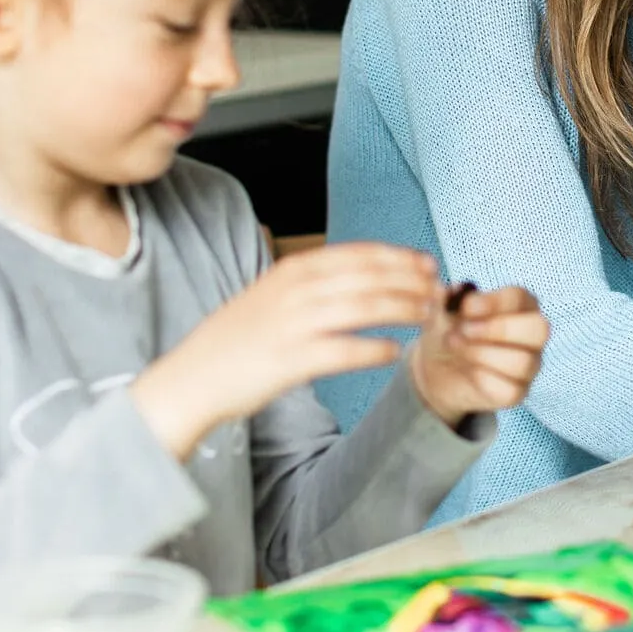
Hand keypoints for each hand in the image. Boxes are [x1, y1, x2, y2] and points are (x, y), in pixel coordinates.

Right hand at [131, 243, 439, 458]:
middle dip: (411, 282)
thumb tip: (362, 276)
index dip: (399, 257)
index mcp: (293, 270)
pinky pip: (347, 351)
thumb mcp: (272, 294)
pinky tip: (394, 353)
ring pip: (366, 308)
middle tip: (439, 292)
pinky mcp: (292, 360)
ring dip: (403, 310)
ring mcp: (294, 324)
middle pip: (370, 277)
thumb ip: (313, 283)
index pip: (359, 254)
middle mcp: (296, 290)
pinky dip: (376, 350)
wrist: (193, 377)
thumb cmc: (238, 339)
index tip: (427, 263)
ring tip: (426, 318)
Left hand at [408, 286, 549, 428]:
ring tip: (455, 346)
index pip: (521, 298)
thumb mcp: (441, 312)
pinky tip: (467, 370)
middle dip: (499, 329)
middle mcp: (531, 336)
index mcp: (519, 307)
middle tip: (464, 330)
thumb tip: (448, 290)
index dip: (496, 302)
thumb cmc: (449, 331)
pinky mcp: (516, 393)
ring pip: (523, 361)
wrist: (436, 369)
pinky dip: (483, 378)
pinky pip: (510, 389)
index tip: (467, 306)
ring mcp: (528, 366)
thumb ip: (445, 299)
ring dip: (483, 353)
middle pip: (539, 329)